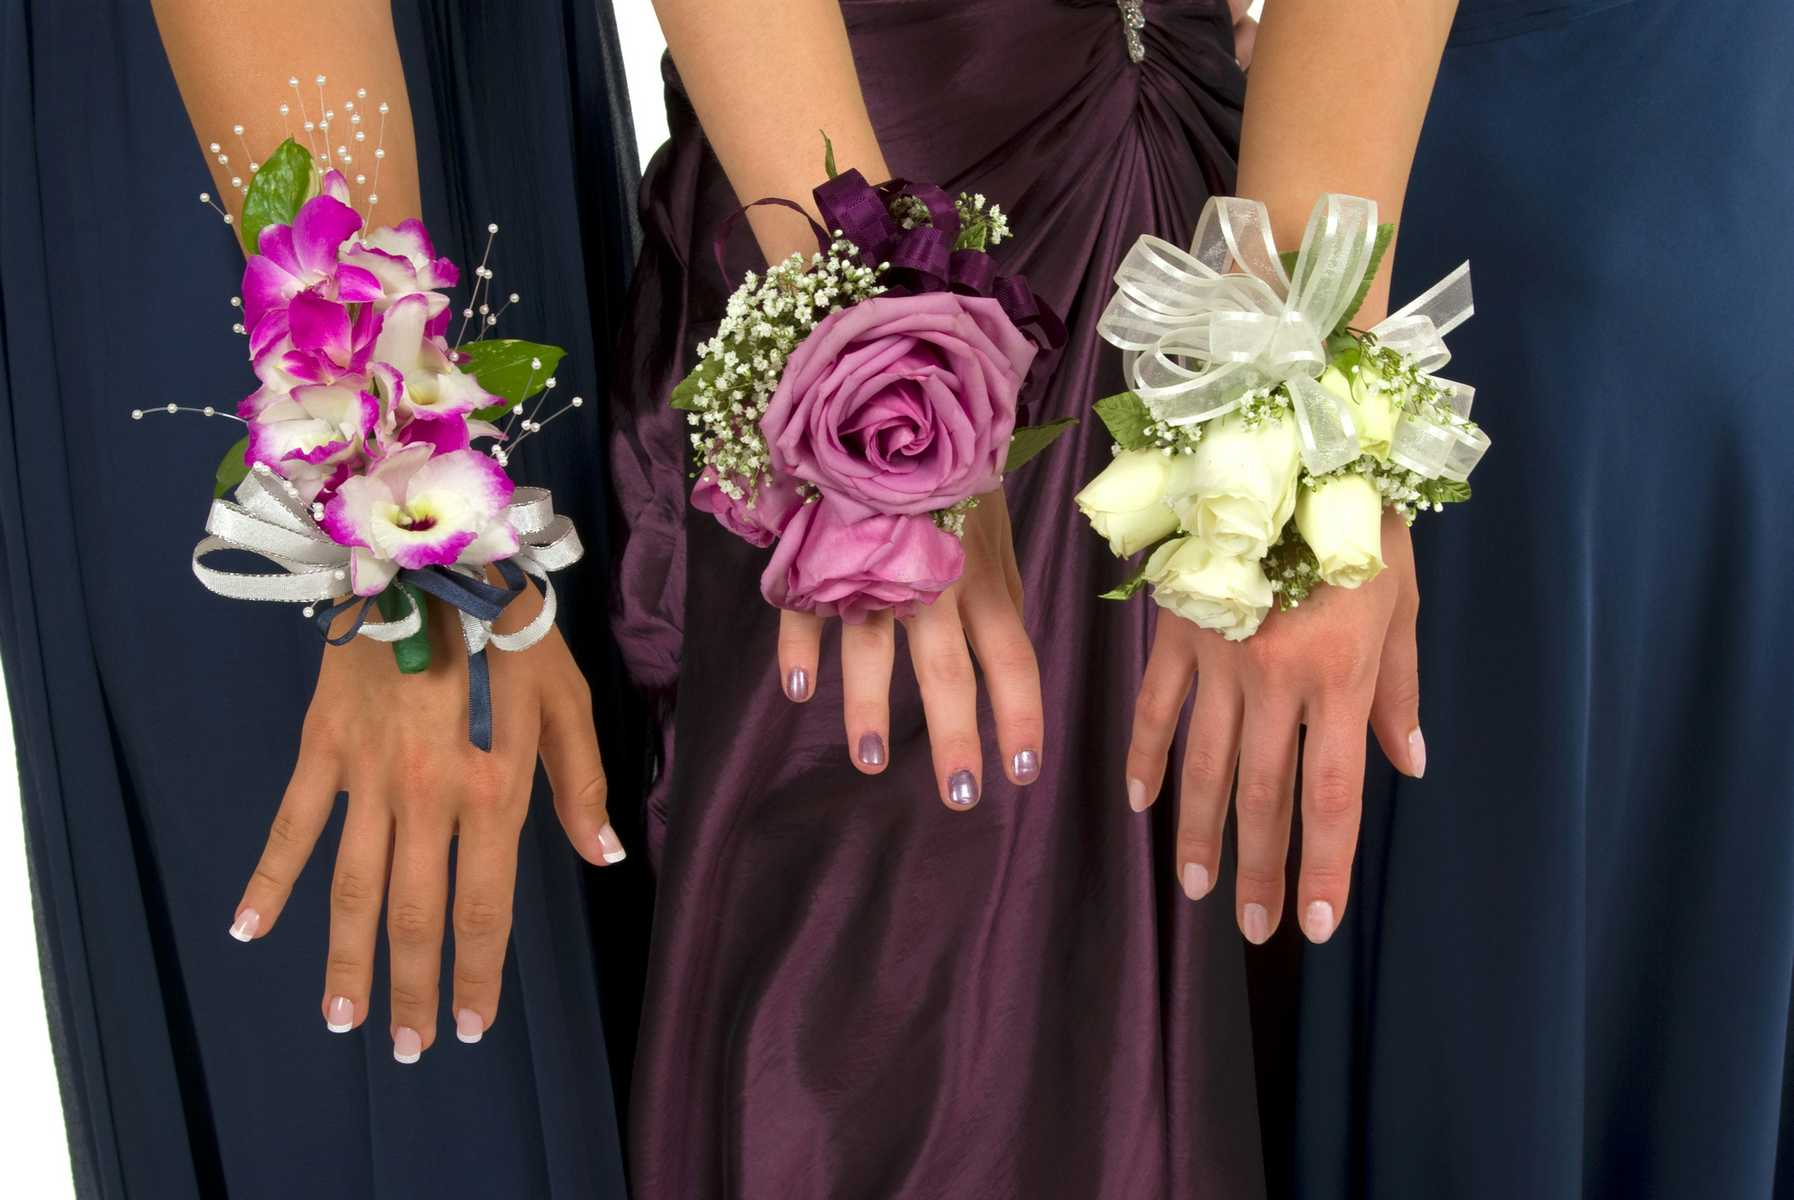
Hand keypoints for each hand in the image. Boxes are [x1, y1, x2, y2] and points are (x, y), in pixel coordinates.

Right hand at [225, 588, 620, 1061]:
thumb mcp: (568, 700)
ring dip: (346, 959)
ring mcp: (368, 774)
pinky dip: (267, 879)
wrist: (434, 552)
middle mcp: (430, 795)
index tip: (469, 1024)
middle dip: (411, 988)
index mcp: (495, 789)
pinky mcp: (322, 745)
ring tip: (342, 1018)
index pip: (483, 905)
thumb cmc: (515, 629)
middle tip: (404, 1048)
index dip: (476, 971)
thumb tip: (603, 857)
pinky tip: (247, 931)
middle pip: (415, 914)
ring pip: (352, 888)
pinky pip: (291, 823)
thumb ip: (583, 784)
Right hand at [776, 491, 1043, 808]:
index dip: (1020, 716)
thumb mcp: (989, 521)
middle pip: (949, 667)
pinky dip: (800, 644)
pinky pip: (807, 600)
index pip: (1012, 656)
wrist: (891, 384)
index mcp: (983, 571)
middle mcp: (935, 572)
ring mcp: (875, 558)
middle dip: (955, 735)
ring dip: (869, 707)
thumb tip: (1009, 647)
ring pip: (874, 643)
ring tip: (871, 763)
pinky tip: (797, 688)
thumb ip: (994, 583)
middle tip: (960, 796)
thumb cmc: (948, 460)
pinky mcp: (822, 541)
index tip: (1023, 773)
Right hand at [1126, 511, 1423, 943]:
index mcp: (1338, 676)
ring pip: (1204, 764)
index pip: (1331, 795)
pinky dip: (1149, 756)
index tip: (1317, 924)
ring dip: (1200, 833)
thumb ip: (1399, 689)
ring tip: (1194, 888)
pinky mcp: (1176, 628)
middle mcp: (1275, 678)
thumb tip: (1408, 766)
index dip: (1324, 866)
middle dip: (1258, 870)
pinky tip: (1143, 804)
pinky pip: (1156, 706)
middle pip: (1262, 795)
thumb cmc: (1362, 519)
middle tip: (1251, 928)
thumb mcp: (1401, 602)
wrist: (1294, 438)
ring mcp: (1217, 654)